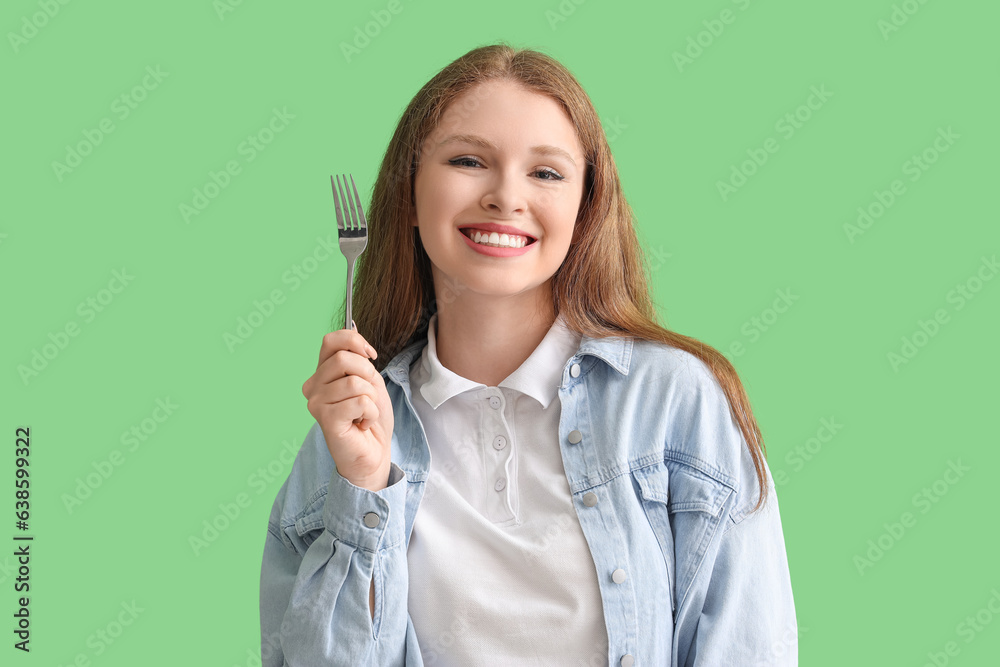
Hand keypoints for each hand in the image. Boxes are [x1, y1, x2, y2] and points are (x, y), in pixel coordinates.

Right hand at [301, 328, 392, 491]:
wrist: (374, 452)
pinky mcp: (326, 419)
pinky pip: (359, 401)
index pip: (331, 340)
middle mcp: (313, 387)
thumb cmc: (370, 417)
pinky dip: (370, 413)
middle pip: (344, 359)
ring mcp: (316, 403)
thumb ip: (358, 358)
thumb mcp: (369, 380)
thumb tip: (353, 330)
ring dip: (371, 399)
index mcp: (321, 373)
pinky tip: (362, 424)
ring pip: (354, 382)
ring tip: (364, 413)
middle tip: (370, 394)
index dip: (355, 342)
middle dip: (368, 374)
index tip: (371, 356)